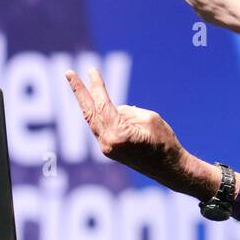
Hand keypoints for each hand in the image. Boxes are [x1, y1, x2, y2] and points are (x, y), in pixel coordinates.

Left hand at [65, 66, 207, 194]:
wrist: (170, 169)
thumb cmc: (165, 142)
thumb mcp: (149, 119)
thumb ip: (127, 112)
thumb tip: (114, 110)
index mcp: (118, 134)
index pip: (102, 105)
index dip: (96, 86)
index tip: (92, 70)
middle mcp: (107, 143)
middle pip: (89, 112)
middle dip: (79, 91)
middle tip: (68, 73)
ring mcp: (107, 148)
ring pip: (93, 120)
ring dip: (89, 102)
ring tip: (83, 84)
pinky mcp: (109, 150)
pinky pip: (101, 127)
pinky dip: (100, 114)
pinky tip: (102, 105)